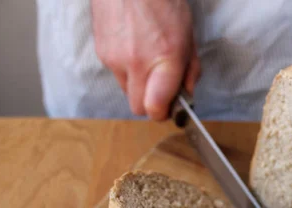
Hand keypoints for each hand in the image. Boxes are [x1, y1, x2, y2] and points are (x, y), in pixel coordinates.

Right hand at [92, 0, 199, 119]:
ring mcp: (114, 58)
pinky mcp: (101, 53)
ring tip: (147, 60)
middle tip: (161, 89)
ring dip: (139, 85)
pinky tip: (134, 48)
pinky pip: (116, 73)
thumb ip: (189, 70)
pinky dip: (126, 69)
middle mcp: (136, 62)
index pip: (155, 108)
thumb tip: (186, 94)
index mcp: (164, 59)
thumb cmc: (163, 2)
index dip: (163, 113)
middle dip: (151, 103)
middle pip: (138, 108)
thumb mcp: (188, 36)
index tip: (171, 107)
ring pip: (127, 91)